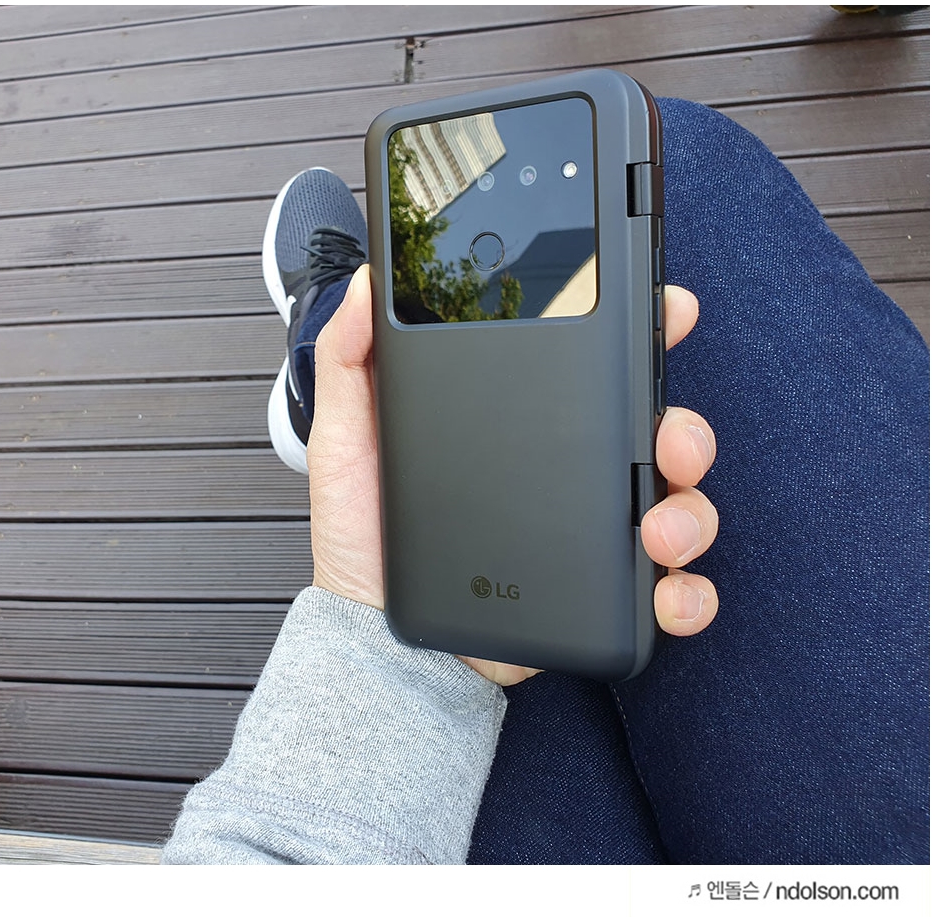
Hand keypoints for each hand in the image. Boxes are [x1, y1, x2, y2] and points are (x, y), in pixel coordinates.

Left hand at [308, 265, 717, 685]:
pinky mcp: (600, 597)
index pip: (600, 366)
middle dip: (686, 430)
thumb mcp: (347, 436)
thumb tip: (369, 287)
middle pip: (658, 433)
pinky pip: (669, 590)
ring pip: (680, 506)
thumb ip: (352, 359)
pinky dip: (689, 592)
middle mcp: (571, 471)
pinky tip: (668, 592)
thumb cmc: (365, 532)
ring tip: (657, 529)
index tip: (670, 309)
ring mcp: (594, 533)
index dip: (645, 333)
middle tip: (669, 441)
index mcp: (526, 422)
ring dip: (691, 510)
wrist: (375, 630)